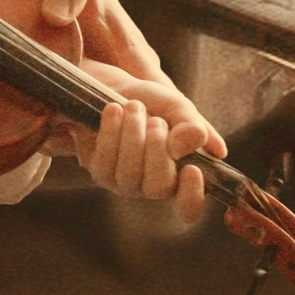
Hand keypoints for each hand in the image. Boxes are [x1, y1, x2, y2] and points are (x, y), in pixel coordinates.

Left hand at [58, 62, 225, 219]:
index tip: (192, 169)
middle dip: (158, 149)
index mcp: (181, 176)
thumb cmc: (152, 102)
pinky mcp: (100, 171)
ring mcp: (126, 182)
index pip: (189, 208)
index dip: (192, 196)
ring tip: (134, 106)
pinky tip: (114, 110)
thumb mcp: (179, 108)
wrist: (115, 87)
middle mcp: (153, 185)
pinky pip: (105, 162)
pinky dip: (111, 132)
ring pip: (130, 174)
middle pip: (159, 187)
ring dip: (133, 134)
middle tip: (157, 120)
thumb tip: (190, 149)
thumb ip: (193, 127)